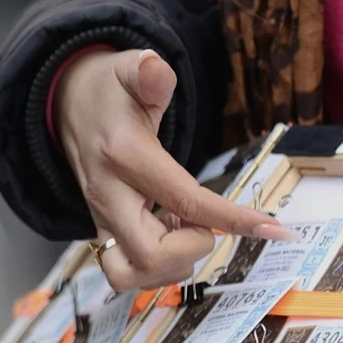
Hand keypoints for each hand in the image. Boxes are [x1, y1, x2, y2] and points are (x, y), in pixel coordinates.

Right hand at [56, 49, 290, 290]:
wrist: (68, 108)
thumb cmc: (110, 91)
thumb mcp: (127, 69)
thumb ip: (147, 72)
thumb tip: (156, 68)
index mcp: (124, 157)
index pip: (184, 200)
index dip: (233, 219)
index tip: (274, 229)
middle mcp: (108, 198)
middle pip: (150, 256)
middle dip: (191, 247)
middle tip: (203, 221)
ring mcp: (100, 221)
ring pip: (132, 275)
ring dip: (173, 262)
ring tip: (184, 227)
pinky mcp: (102, 235)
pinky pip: (128, 273)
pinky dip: (158, 265)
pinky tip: (168, 233)